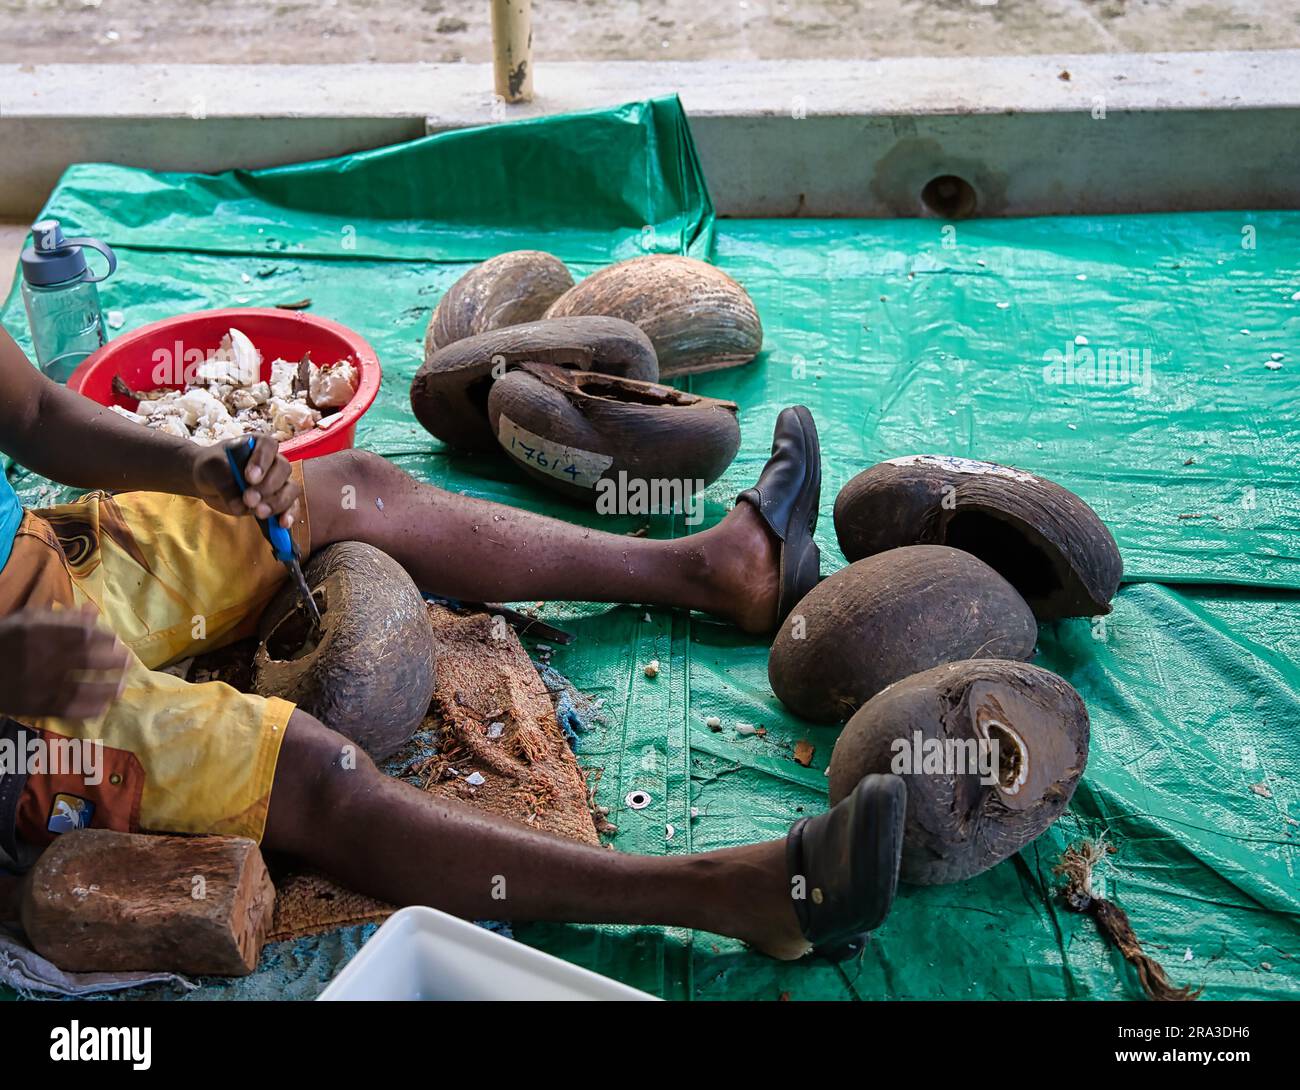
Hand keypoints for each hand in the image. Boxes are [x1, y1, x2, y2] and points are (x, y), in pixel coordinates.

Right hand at [0, 605, 129, 718]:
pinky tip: (104, 705)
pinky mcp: (36, 706)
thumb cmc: (5, 641)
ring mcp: (38, 686)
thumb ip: (62, 617)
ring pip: (80, 688)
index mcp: (38, 634)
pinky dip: (88, 709)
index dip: (104, 638)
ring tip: (122, 685)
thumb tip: (94, 610)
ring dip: (106, 687)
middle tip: (128, 660)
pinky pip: (67, 709)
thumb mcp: (28, 621)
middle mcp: (40, 660)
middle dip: (112, 660)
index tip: (116, 639)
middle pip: (85, 660)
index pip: (81, 635)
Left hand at [194, 435, 300, 526]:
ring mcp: (277, 482)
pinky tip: (281, 524)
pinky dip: (288, 515)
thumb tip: (239, 505)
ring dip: (277, 503)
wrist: (209, 482)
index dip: (262, 461)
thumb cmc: (212, 467)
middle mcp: (273, 461)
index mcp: (258, 444)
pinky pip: (290, 507)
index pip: (269, 446)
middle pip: (283, 470)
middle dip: (268, 487)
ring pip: (290, 490)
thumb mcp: (212, 468)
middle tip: (249, 499)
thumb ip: (225, 482)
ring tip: (260, 513)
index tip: (249, 478)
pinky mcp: (277, 500)